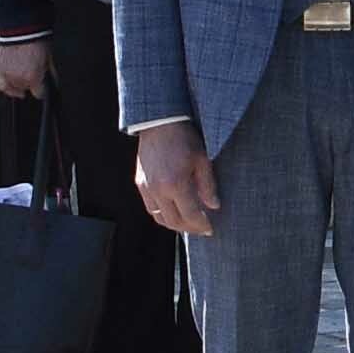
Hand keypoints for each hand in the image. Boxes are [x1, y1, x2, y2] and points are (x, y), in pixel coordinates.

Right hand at [0, 34, 48, 100]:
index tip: (42, 88)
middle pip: (26, 89)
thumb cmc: (37, 42)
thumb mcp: (49, 60)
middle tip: (33, 76)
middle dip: (31, 84)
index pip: (39, 94)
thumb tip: (51, 82)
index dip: (42, 91)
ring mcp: (8, 75)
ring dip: (20, 84)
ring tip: (24, 77)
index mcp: (34, 78)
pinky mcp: (0, 69)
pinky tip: (12, 88)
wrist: (22, 31)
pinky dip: (8, 88)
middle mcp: (20, 79)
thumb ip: (49, 74)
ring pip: (15, 88)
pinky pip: (2, 86)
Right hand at [135, 121, 218, 235]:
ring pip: (159, 217)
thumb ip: (208, 186)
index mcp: (175, 184)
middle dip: (189, 229)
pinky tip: (173, 211)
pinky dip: (162, 214)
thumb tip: (213, 206)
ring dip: (174, 224)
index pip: (190, 215)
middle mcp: (158, 189)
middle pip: (173, 221)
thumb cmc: (184, 138)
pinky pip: (150, 207)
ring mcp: (146, 187)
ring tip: (188, 223)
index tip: (210, 229)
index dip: (201, 225)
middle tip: (201, 229)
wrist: (159, 123)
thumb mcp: (203, 160)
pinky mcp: (140, 183)